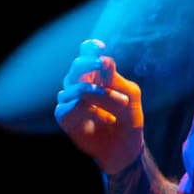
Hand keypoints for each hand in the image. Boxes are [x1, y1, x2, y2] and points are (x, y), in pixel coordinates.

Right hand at [55, 38, 145, 174]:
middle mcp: (80, 83)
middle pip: (76, 66)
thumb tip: (105, 63)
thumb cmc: (128, 118)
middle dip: (89, 63)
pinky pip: (73, 107)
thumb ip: (116, 80)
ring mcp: (70, 99)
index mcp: (96, 74)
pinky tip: (107, 119)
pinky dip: (93, 112)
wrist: (124, 147)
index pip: (87, 54)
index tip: (99, 47)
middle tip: (103, 64)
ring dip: (100, 94)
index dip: (90, 49)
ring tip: (121, 104)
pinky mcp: (65, 116)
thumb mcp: (129, 97)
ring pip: (76, 87)